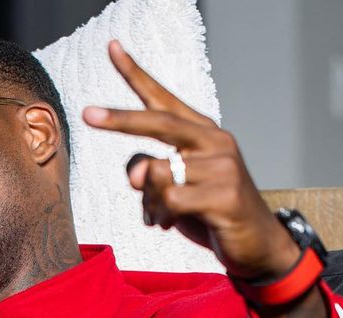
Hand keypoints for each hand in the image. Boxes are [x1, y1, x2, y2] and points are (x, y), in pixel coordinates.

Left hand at [83, 40, 298, 281]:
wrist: (256, 244)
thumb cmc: (210, 213)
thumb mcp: (174, 191)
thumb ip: (150, 176)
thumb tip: (133, 175)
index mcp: (201, 133)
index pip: (163, 99)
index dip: (136, 74)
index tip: (112, 47)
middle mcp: (213, 141)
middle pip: (158, 122)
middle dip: (120, 119)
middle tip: (87, 114)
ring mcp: (223, 165)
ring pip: (158, 174)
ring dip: (149, 202)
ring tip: (160, 216)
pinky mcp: (225, 194)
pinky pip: (172, 199)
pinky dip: (161, 215)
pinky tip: (168, 223)